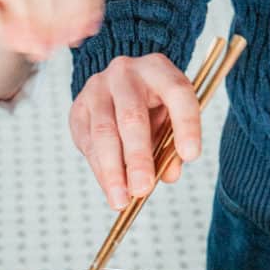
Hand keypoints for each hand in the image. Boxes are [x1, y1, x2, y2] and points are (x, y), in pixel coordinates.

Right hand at [69, 54, 201, 209]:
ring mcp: (98, 89)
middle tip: (142, 190)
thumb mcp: (170, 117)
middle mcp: (126, 74)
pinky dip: (100, 170)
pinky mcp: (79, 108)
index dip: (186, 125)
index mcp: (158, 69)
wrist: (118, 85)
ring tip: (121, 200)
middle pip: (132, 117)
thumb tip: (168, 175)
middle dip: (138, 158)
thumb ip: (172, 145)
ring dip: (112, 172)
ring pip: (104, 133)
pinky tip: (110, 188)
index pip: (177, 93)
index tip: (191, 156)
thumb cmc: (151, 105)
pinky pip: (88, 144)